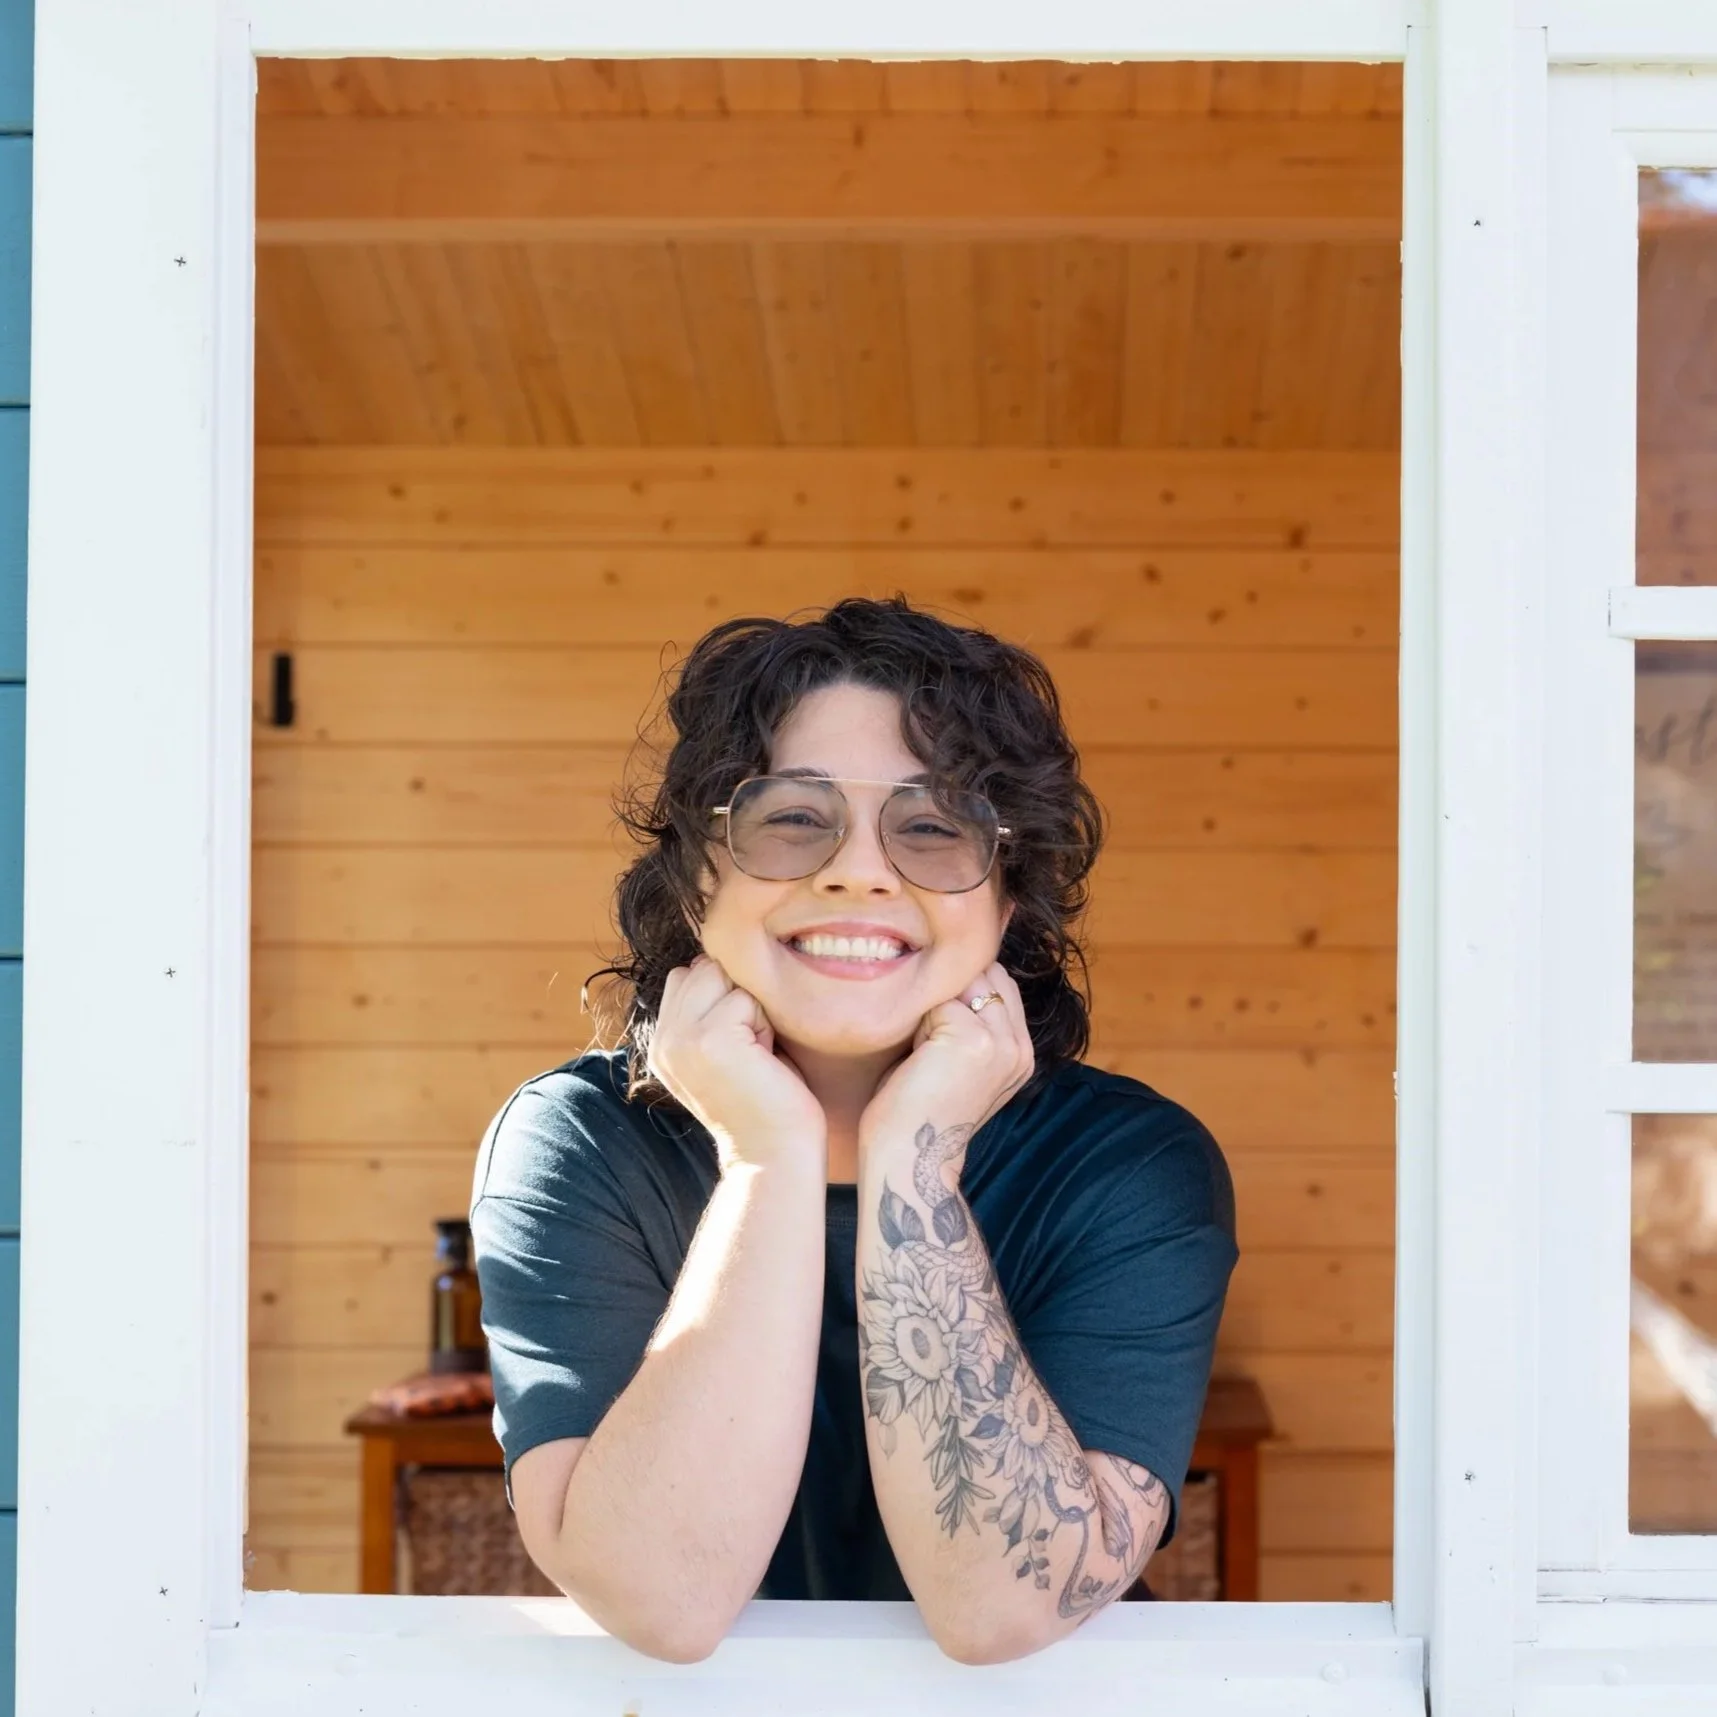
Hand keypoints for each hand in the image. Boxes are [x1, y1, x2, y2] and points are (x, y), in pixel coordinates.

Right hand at [647, 956, 826, 1171]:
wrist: (774, 1152)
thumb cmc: (764, 1099)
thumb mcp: (722, 1051)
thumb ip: (705, 1010)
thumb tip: (707, 958)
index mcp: (662, 1042)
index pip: (686, 975)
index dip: (723, 996)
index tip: (738, 1044)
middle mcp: (664, 1039)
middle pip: (705, 969)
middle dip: (739, 999)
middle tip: (751, 1049)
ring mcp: (682, 1039)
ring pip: (726, 979)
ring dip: (753, 1012)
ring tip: (757, 1054)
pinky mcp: (710, 1040)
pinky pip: (747, 999)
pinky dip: (765, 1026)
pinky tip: (764, 1060)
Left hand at [857, 962, 1034, 1168]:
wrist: (908, 1155)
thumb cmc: (918, 1107)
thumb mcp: (963, 1063)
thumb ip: (978, 1023)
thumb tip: (965, 974)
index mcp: (1023, 1053)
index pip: (1001, 983)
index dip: (963, 995)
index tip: (942, 1039)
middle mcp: (1020, 1047)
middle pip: (985, 975)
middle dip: (951, 996)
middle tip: (932, 1047)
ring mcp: (1001, 1042)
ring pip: (962, 984)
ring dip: (935, 1010)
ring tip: (927, 1054)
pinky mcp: (974, 1038)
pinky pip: (937, 1002)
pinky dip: (918, 1025)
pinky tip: (918, 1061)